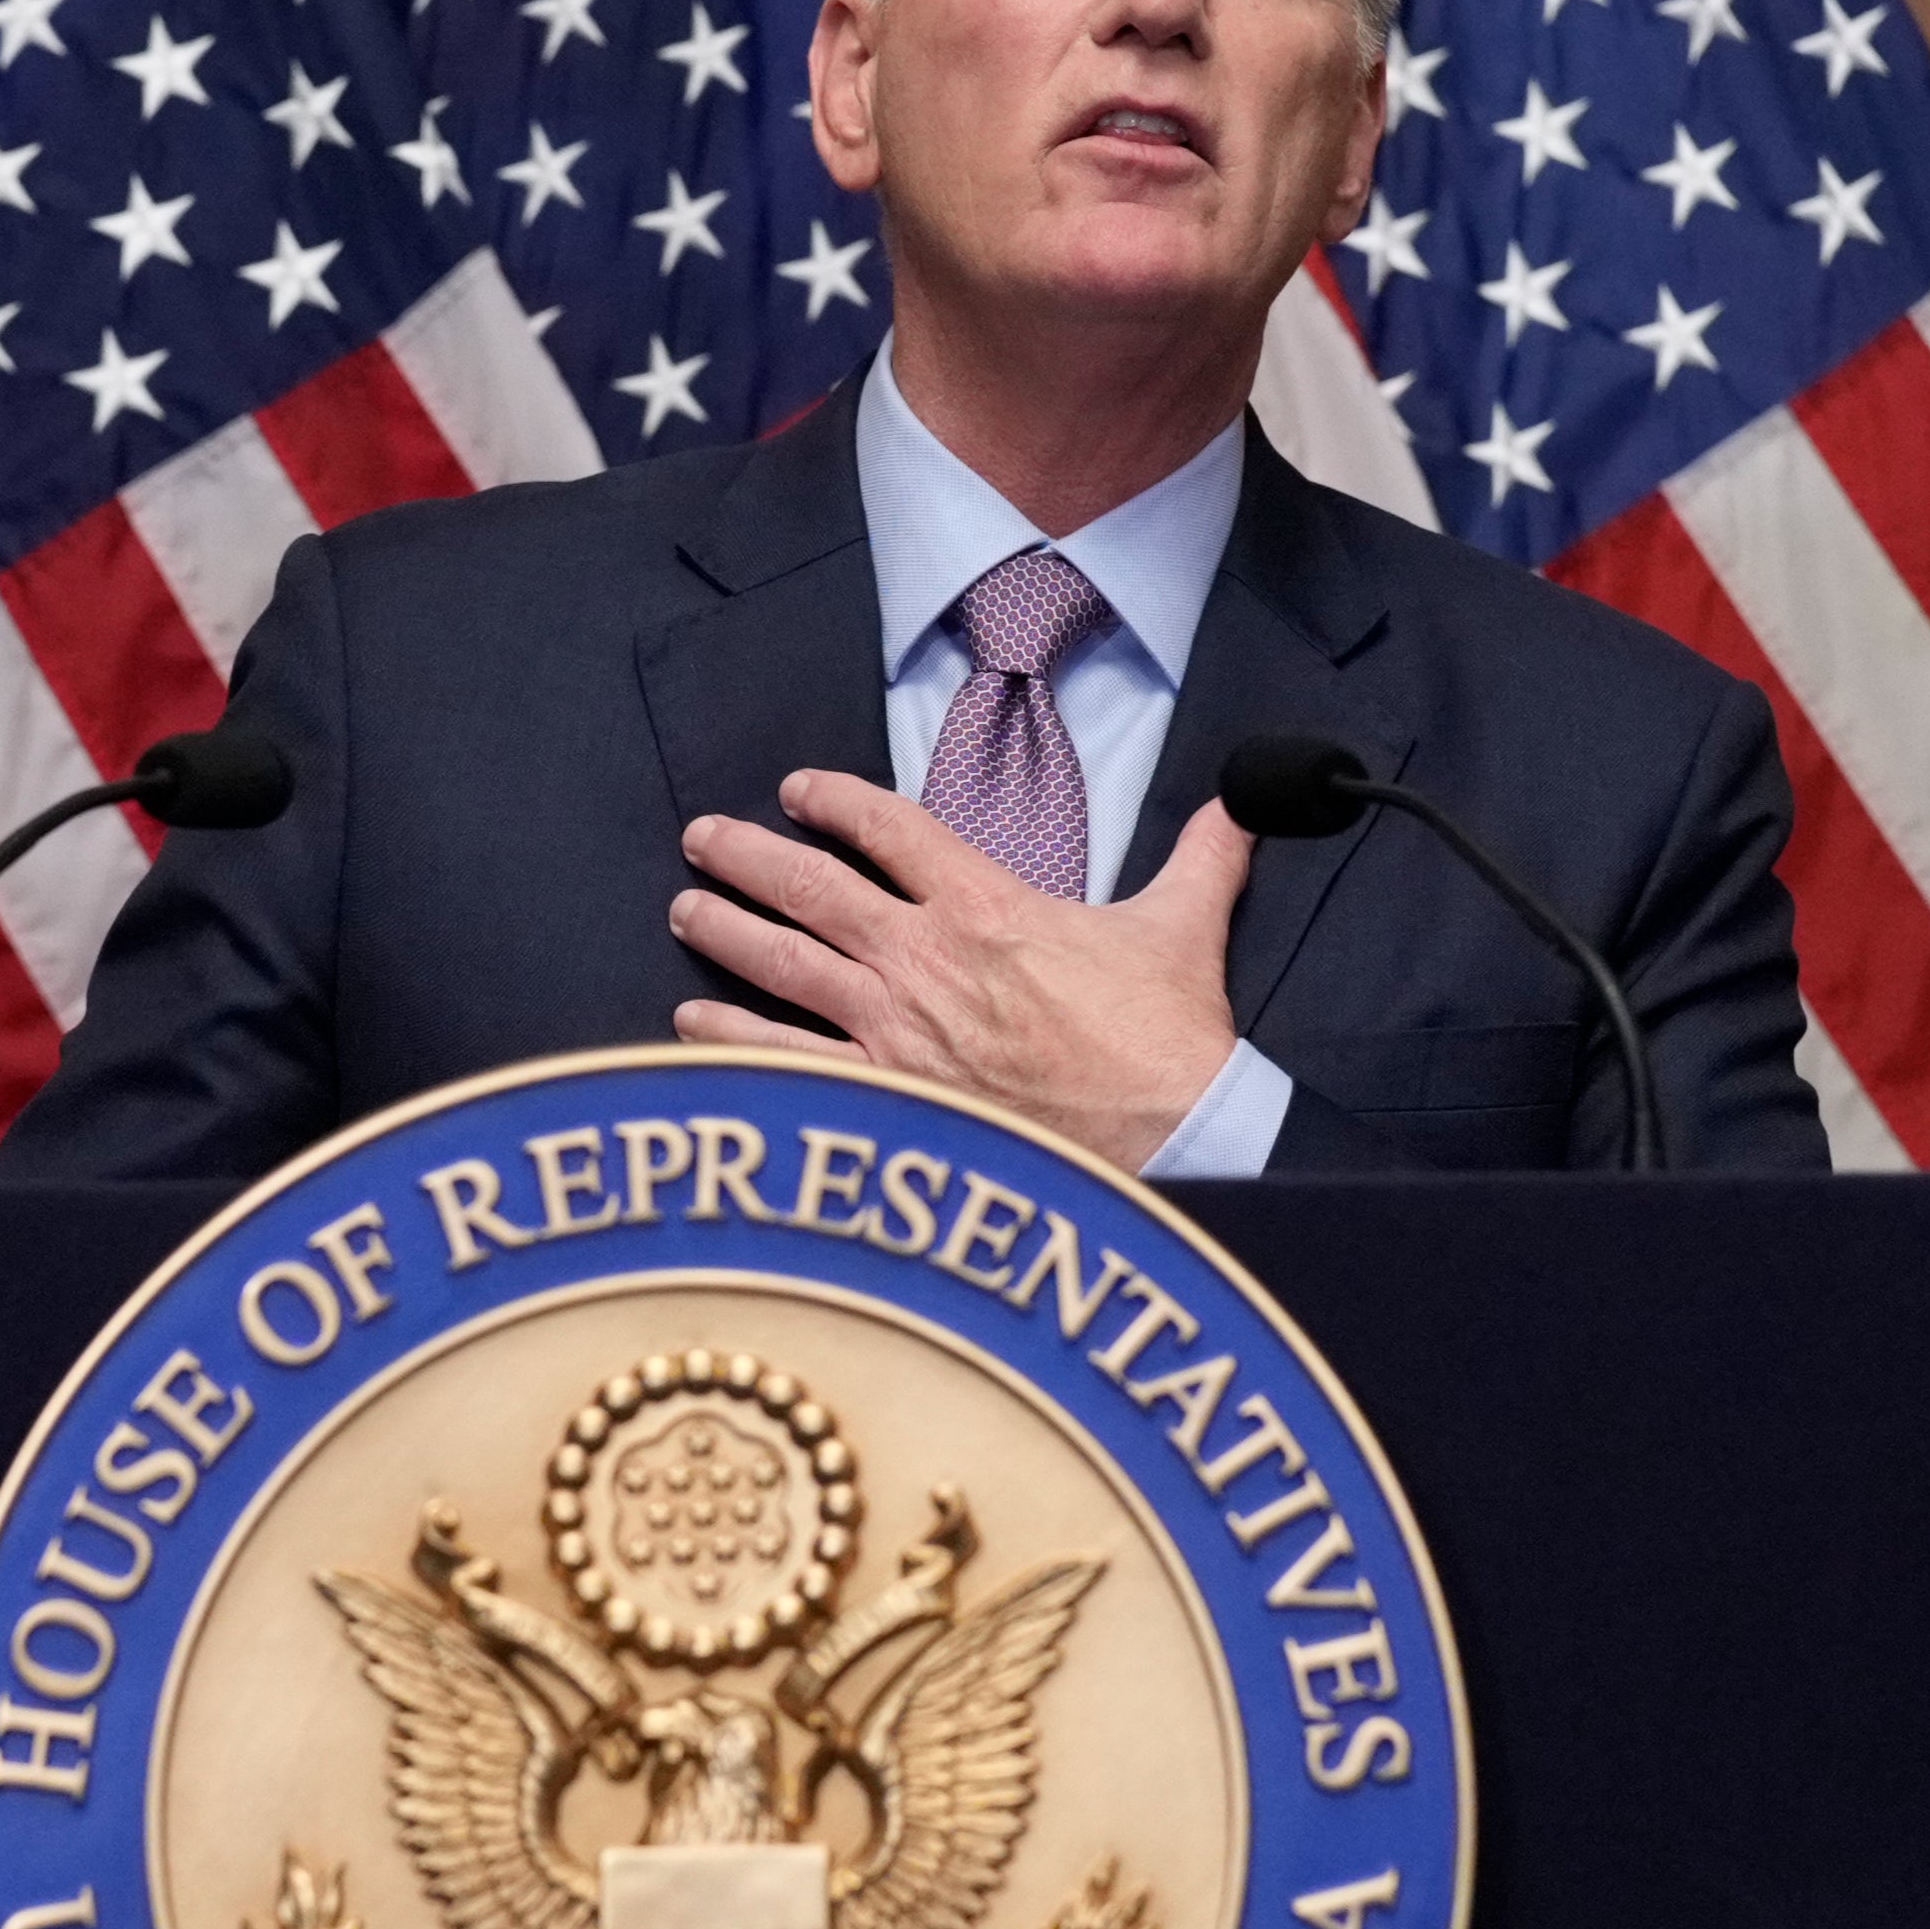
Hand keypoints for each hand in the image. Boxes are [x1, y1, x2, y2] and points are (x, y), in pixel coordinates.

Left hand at [667, 769, 1254, 1168]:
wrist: (1167, 1139)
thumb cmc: (1167, 1043)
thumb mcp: (1184, 929)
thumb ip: (1202, 858)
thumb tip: (1245, 806)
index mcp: (987, 906)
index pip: (890, 828)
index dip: (835, 799)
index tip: (798, 789)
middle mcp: (923, 958)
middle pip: (810, 887)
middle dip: (749, 855)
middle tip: (703, 837)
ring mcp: (895, 1029)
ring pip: (783, 964)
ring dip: (725, 933)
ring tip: (685, 910)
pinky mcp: (887, 1095)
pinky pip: (785, 1058)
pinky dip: (729, 1039)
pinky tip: (688, 1027)